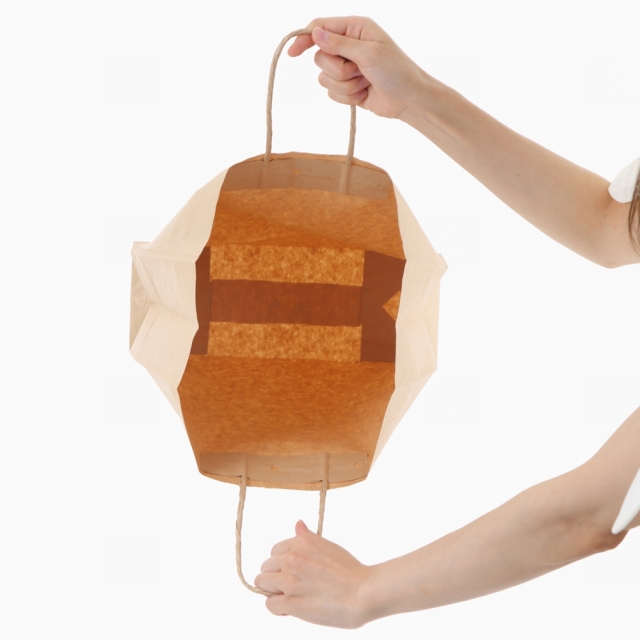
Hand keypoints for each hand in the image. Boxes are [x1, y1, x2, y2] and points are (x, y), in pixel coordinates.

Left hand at [255, 520, 372, 628]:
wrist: (363, 593)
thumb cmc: (350, 571)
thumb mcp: (328, 546)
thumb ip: (307, 538)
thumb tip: (298, 524)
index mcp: (301, 541)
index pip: (275, 551)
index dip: (283, 563)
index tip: (294, 572)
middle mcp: (292, 557)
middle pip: (266, 566)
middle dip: (276, 576)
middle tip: (292, 586)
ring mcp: (289, 580)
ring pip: (262, 583)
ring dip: (273, 590)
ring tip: (289, 597)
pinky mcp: (291, 602)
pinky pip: (269, 604)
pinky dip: (277, 607)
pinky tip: (290, 609)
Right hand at [288, 16, 427, 119]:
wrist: (408, 100)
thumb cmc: (396, 72)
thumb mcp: (368, 53)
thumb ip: (339, 44)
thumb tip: (315, 33)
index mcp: (355, 29)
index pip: (320, 27)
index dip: (304, 38)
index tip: (293, 53)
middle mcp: (349, 45)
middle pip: (320, 56)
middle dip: (337, 70)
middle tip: (358, 72)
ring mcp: (347, 67)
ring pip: (324, 78)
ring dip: (345, 86)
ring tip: (365, 83)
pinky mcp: (347, 86)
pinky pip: (331, 93)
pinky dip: (347, 97)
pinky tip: (364, 94)